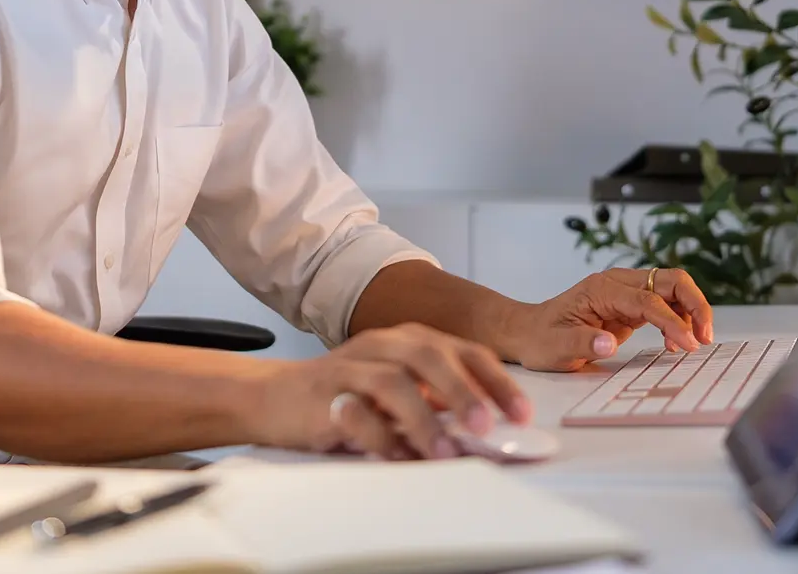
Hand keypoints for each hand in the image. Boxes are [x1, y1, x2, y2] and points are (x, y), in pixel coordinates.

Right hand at [250, 323, 533, 460]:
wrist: (275, 396)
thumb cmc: (347, 395)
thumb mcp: (401, 392)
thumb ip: (438, 402)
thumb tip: (490, 428)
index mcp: (410, 339)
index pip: (464, 350)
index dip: (496, 381)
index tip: (522, 413)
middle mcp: (384, 344)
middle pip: (430, 355)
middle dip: (463, 392)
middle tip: (486, 427)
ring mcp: (352, 366)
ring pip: (394, 381)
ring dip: (424, 419)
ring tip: (445, 453)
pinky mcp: (324, 395)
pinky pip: (355, 413)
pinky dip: (380, 437)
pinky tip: (398, 458)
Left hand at [504, 268, 713, 371]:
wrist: (529, 332)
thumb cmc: (541, 339)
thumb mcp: (556, 347)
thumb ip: (582, 343)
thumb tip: (607, 344)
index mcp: (601, 289)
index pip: (648, 300)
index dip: (672, 321)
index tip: (689, 344)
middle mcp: (617, 283)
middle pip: (670, 280)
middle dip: (695, 305)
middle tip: (705, 337)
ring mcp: (626, 291)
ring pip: (673, 289)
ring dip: (690, 312)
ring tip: (693, 344)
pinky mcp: (630, 304)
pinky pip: (665, 304)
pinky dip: (678, 319)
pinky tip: (675, 343)